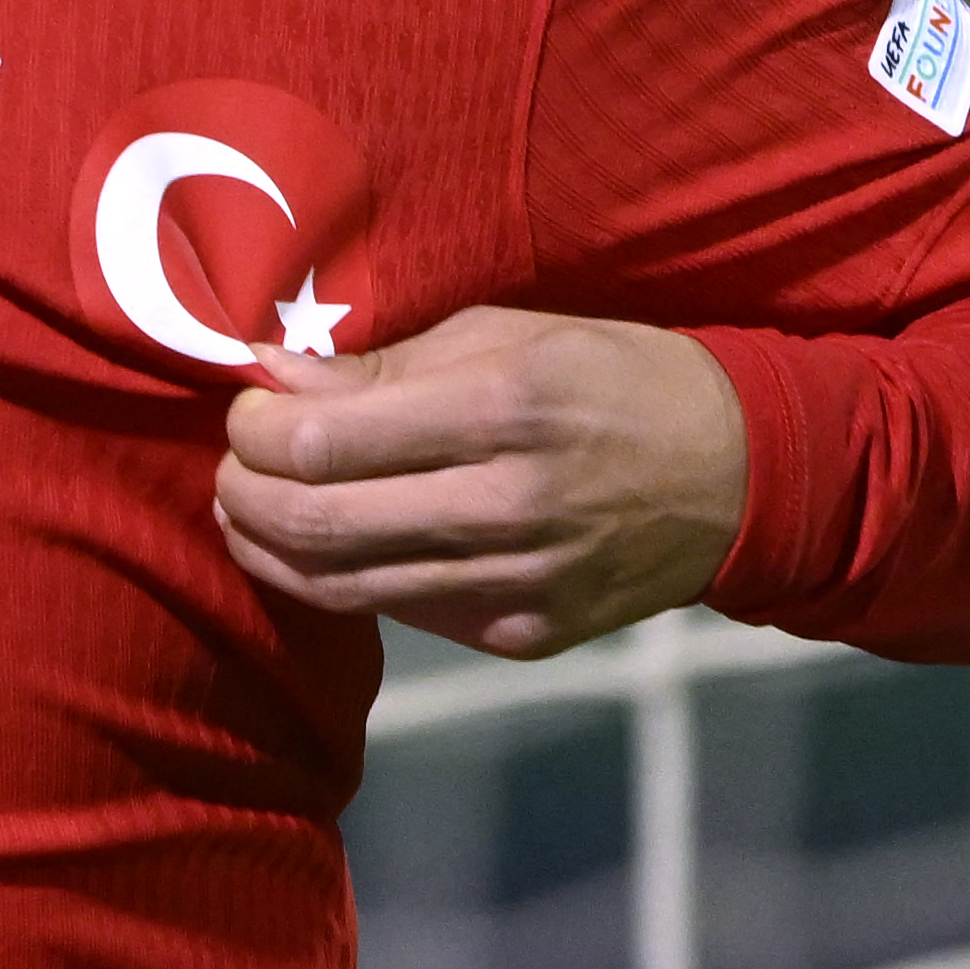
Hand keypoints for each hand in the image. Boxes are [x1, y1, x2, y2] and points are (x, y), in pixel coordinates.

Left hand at [214, 307, 748, 659]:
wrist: (738, 475)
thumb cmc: (614, 377)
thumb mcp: (509, 334)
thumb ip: (385, 366)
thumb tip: (273, 375)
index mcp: (503, 410)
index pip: (323, 445)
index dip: (255, 431)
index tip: (246, 410)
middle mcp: (507, 506)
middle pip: (317, 524)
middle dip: (243, 494)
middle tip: (231, 466)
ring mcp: (517, 584)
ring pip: (342, 587)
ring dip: (273, 548)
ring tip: (253, 511)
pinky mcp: (521, 634)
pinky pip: (401, 613)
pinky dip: (345, 579)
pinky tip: (331, 544)